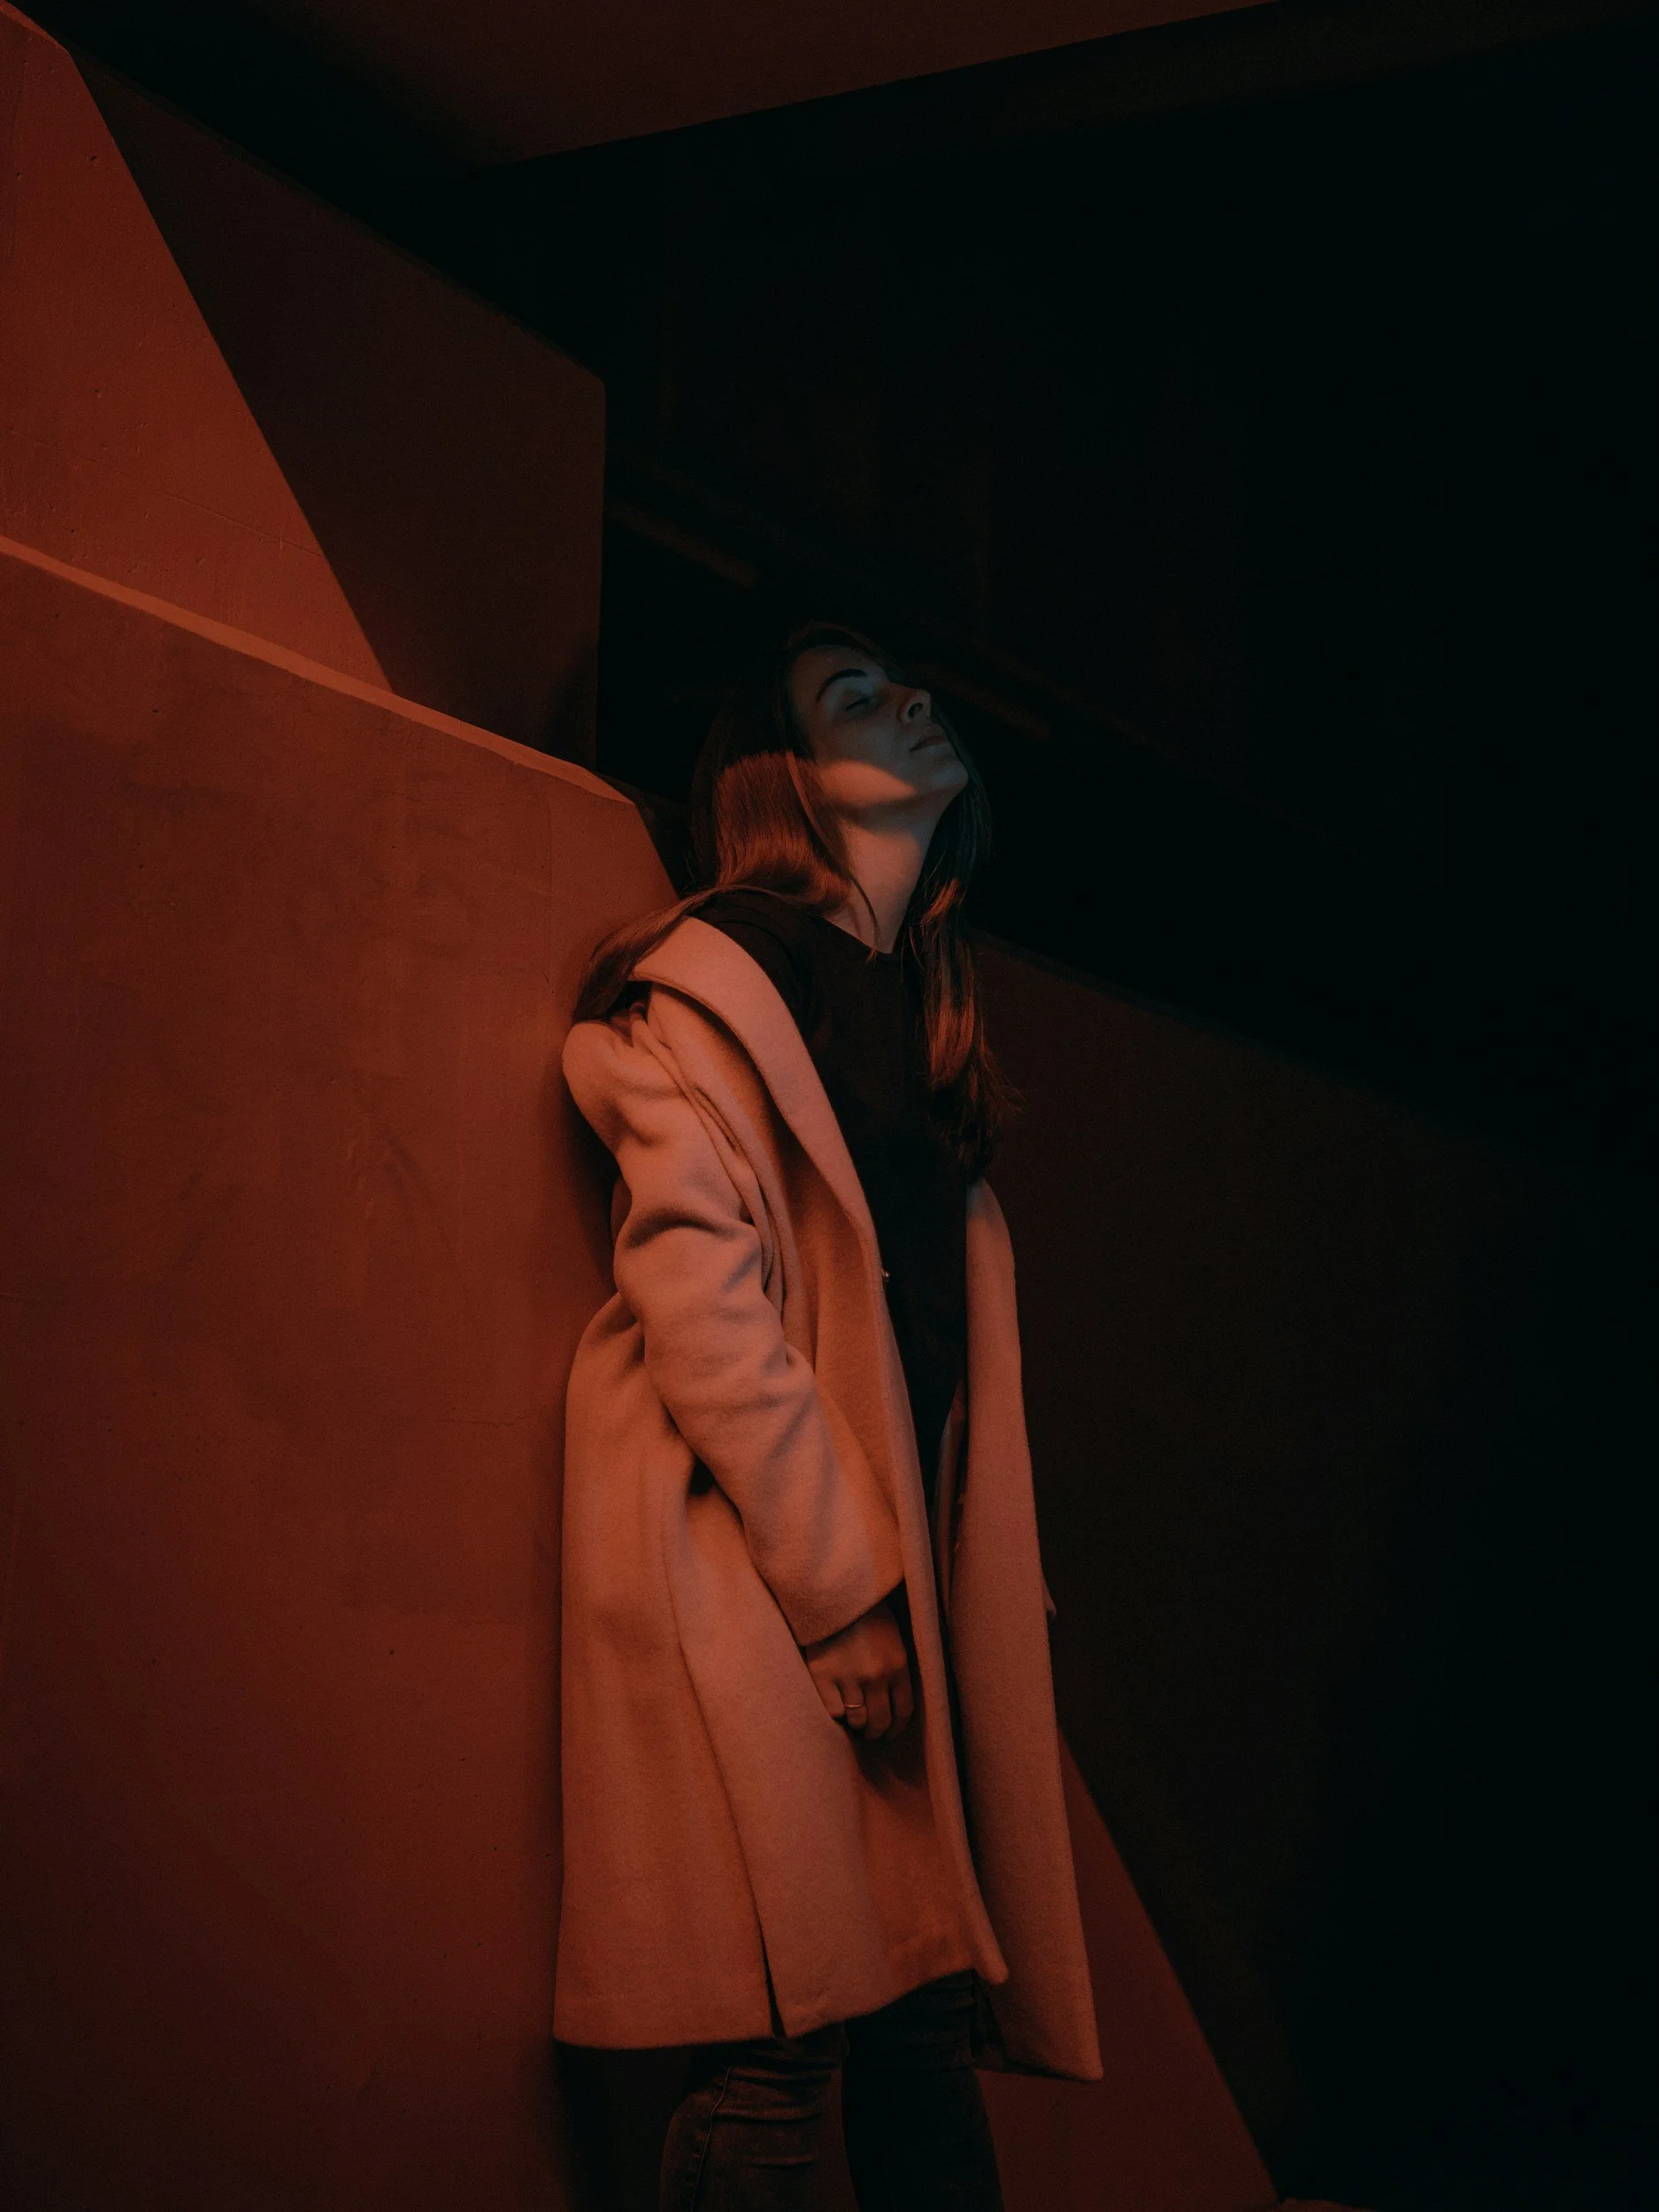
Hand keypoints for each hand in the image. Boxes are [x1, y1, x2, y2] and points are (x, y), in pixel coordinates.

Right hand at [801, 1598, 913, 1740]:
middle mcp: (875, 1676)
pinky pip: (833, 1710)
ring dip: (857, 1726)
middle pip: (880, 1720)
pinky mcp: (823, 1675)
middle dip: (877, 1732)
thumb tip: (895, 1704)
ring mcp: (848, 1677)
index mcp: (898, 1665)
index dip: (897, 1728)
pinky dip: (837, 1713)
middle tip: (871, 1733)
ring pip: (857, 1720)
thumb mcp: (895, 1639)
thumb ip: (897, 1670)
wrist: (837, 1593)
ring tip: (854, 1723)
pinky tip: (838, 1707)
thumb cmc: (868, 1615)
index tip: (891, 1732)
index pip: (903, 1710)